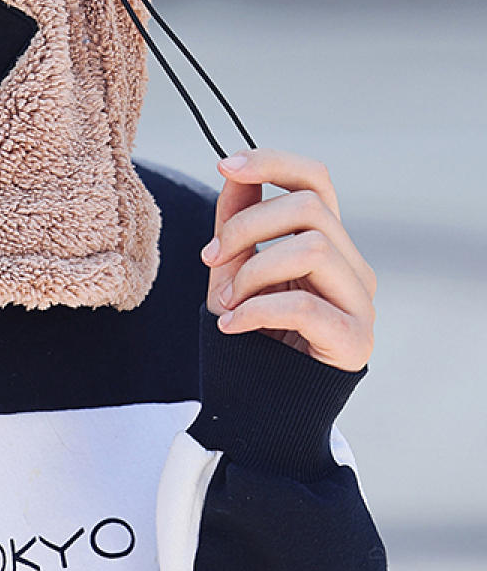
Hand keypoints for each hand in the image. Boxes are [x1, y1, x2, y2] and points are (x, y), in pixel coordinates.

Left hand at [201, 149, 375, 371]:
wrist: (256, 407)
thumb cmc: (247, 335)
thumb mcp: (231, 270)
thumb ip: (236, 222)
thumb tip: (234, 172)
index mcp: (326, 242)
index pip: (315, 180)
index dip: (273, 162)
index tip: (225, 164)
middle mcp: (352, 266)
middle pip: (309, 207)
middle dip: (246, 225)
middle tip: (211, 259)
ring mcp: (359, 303)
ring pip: (313, 247)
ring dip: (253, 270)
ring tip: (225, 301)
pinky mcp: (355, 341)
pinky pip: (306, 305)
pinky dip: (256, 310)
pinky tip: (232, 325)